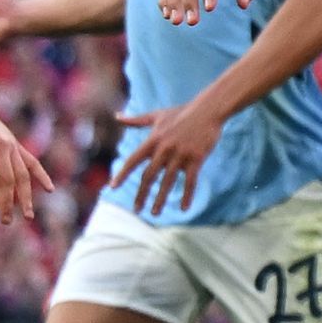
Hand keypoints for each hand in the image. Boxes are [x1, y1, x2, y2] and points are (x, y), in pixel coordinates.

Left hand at [0, 100, 53, 220]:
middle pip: (8, 178)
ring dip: (26, 196)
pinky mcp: (17, 146)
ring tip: (29, 215)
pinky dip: (42, 176)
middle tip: (6, 221)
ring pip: (22, 174)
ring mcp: (12, 145)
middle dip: (8, 201)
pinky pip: (32, 163)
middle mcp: (2, 146)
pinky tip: (50, 189)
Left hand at [109, 103, 227, 217]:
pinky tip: (184, 208)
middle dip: (142, 194)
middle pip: (149, 176)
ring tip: (155, 213)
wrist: (208, 109)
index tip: (113, 187)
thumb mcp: (157, 115)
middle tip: (137, 210)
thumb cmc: (181, 113)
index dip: (122, 174)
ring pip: (168, 182)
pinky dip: (187, 196)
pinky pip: (190, 181)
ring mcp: (181, 154)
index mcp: (153, 140)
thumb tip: (116, 116)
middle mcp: (165, 149)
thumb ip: (135, 120)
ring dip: (160, 199)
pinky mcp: (196, 158)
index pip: (133, 160)